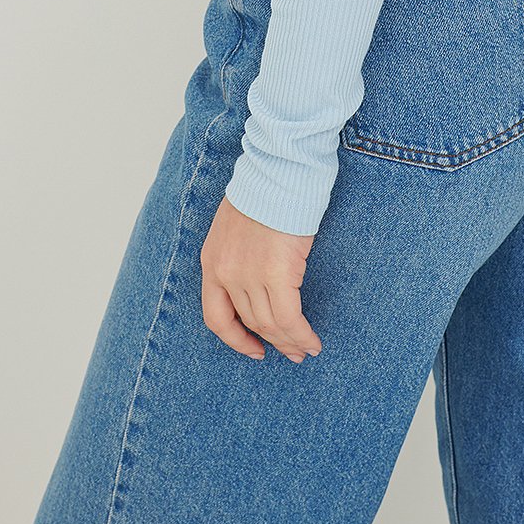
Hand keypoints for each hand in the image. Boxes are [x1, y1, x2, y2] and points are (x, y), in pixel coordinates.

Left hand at [199, 194, 322, 362]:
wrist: (278, 170)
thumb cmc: (265, 189)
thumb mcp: (236, 224)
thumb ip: (240, 253)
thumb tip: (258, 276)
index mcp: (211, 261)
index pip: (216, 316)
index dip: (234, 338)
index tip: (253, 348)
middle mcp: (225, 273)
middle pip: (249, 322)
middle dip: (272, 342)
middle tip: (292, 353)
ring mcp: (249, 275)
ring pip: (270, 325)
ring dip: (290, 342)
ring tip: (306, 350)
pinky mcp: (277, 274)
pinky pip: (289, 317)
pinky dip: (301, 334)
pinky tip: (312, 341)